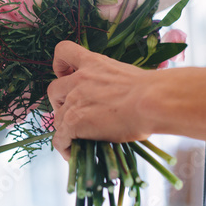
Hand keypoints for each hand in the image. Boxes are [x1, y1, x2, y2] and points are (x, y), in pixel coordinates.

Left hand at [47, 41, 157, 160]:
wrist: (151, 101)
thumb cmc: (151, 90)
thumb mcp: (129, 76)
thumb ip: (114, 83)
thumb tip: (121, 99)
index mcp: (94, 63)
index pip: (64, 51)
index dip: (60, 66)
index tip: (66, 75)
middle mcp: (80, 79)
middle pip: (54, 90)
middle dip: (60, 104)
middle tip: (73, 114)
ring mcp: (74, 100)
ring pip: (57, 118)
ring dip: (65, 129)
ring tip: (76, 140)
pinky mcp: (74, 121)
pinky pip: (60, 137)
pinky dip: (64, 147)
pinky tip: (73, 154)